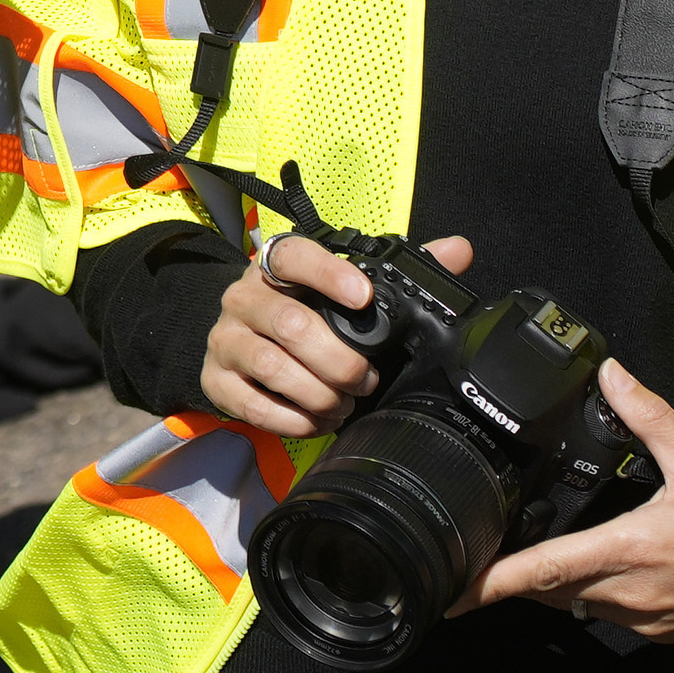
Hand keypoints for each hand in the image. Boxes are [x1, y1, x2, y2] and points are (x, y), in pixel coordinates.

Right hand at [200, 231, 471, 437]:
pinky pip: (252, 404)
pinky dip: (291, 420)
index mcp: (277, 266)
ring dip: (318, 394)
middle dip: (339, 360)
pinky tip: (316, 422)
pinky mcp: (215, 380)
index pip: (295, 255)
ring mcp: (225, 339)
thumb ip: (399, 269)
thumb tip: (458, 250)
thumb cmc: (303, 313)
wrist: (239, 345)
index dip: (329, 275)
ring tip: (344, 405)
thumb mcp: (342, 288)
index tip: (365, 297)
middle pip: (290, 325)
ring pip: (272, 367)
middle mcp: (243, 297)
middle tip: (366, 380)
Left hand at [471, 363, 673, 643]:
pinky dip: (592, 593)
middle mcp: (632, 594)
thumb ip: (649, 416)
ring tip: (531, 555)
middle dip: (513, 578)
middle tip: (479, 558)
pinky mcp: (666, 632)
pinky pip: (611, 615)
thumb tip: (612, 375)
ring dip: (553, 584)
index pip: (542, 572)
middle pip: (548, 592)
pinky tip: (598, 565)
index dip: (490, 584)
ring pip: (577, 605)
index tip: (450, 592)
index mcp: (632, 551)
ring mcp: (648, 620)